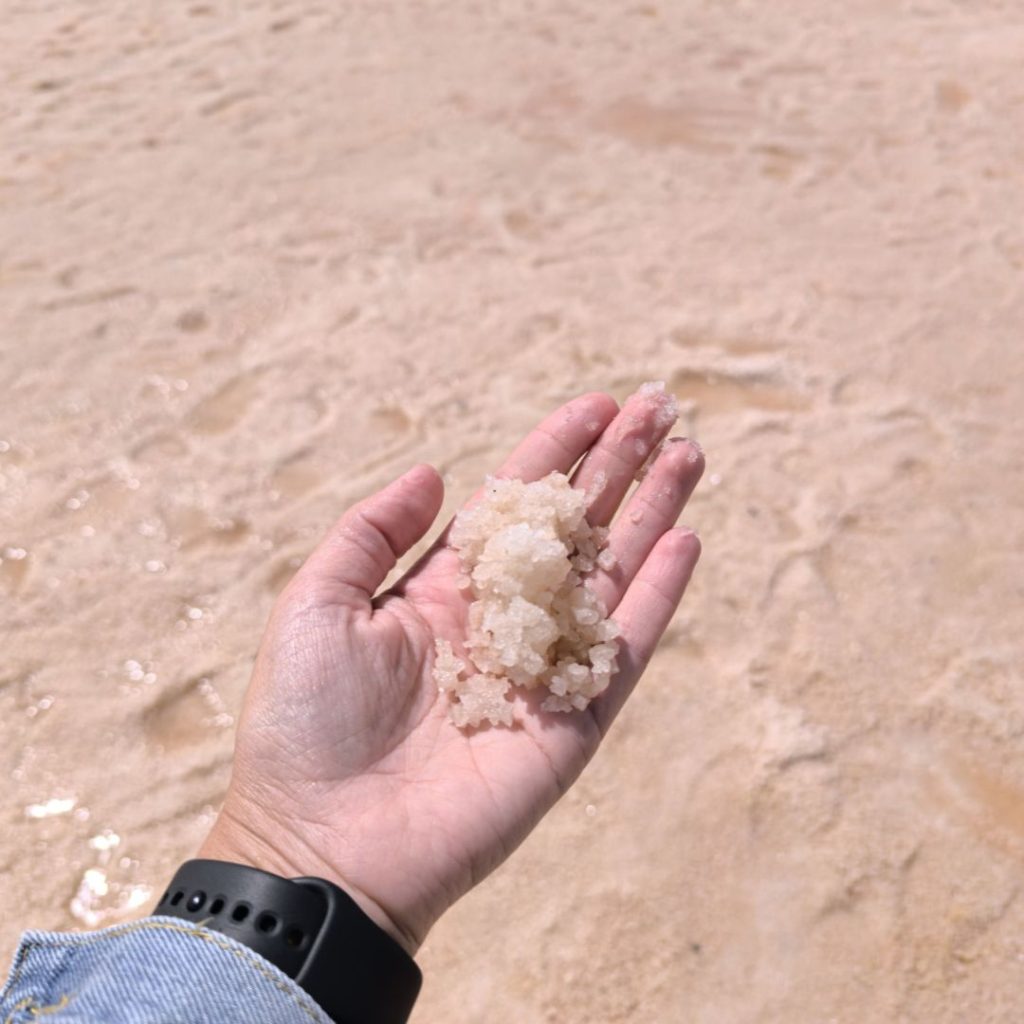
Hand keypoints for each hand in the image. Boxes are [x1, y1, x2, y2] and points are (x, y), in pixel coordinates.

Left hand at [199, 391, 703, 953]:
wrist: (326, 843)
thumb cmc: (306, 723)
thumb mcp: (317, 602)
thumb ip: (374, 533)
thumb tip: (436, 470)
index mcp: (443, 589)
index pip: (513, 503)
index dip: (555, 451)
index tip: (597, 405)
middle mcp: (502, 619)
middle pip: (574, 528)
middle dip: (618, 467)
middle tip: (662, 407)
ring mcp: (542, 669)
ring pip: (611, 576)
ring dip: (653, 515)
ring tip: (690, 454)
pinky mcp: (572, 722)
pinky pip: (624, 649)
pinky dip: (657, 597)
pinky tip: (686, 541)